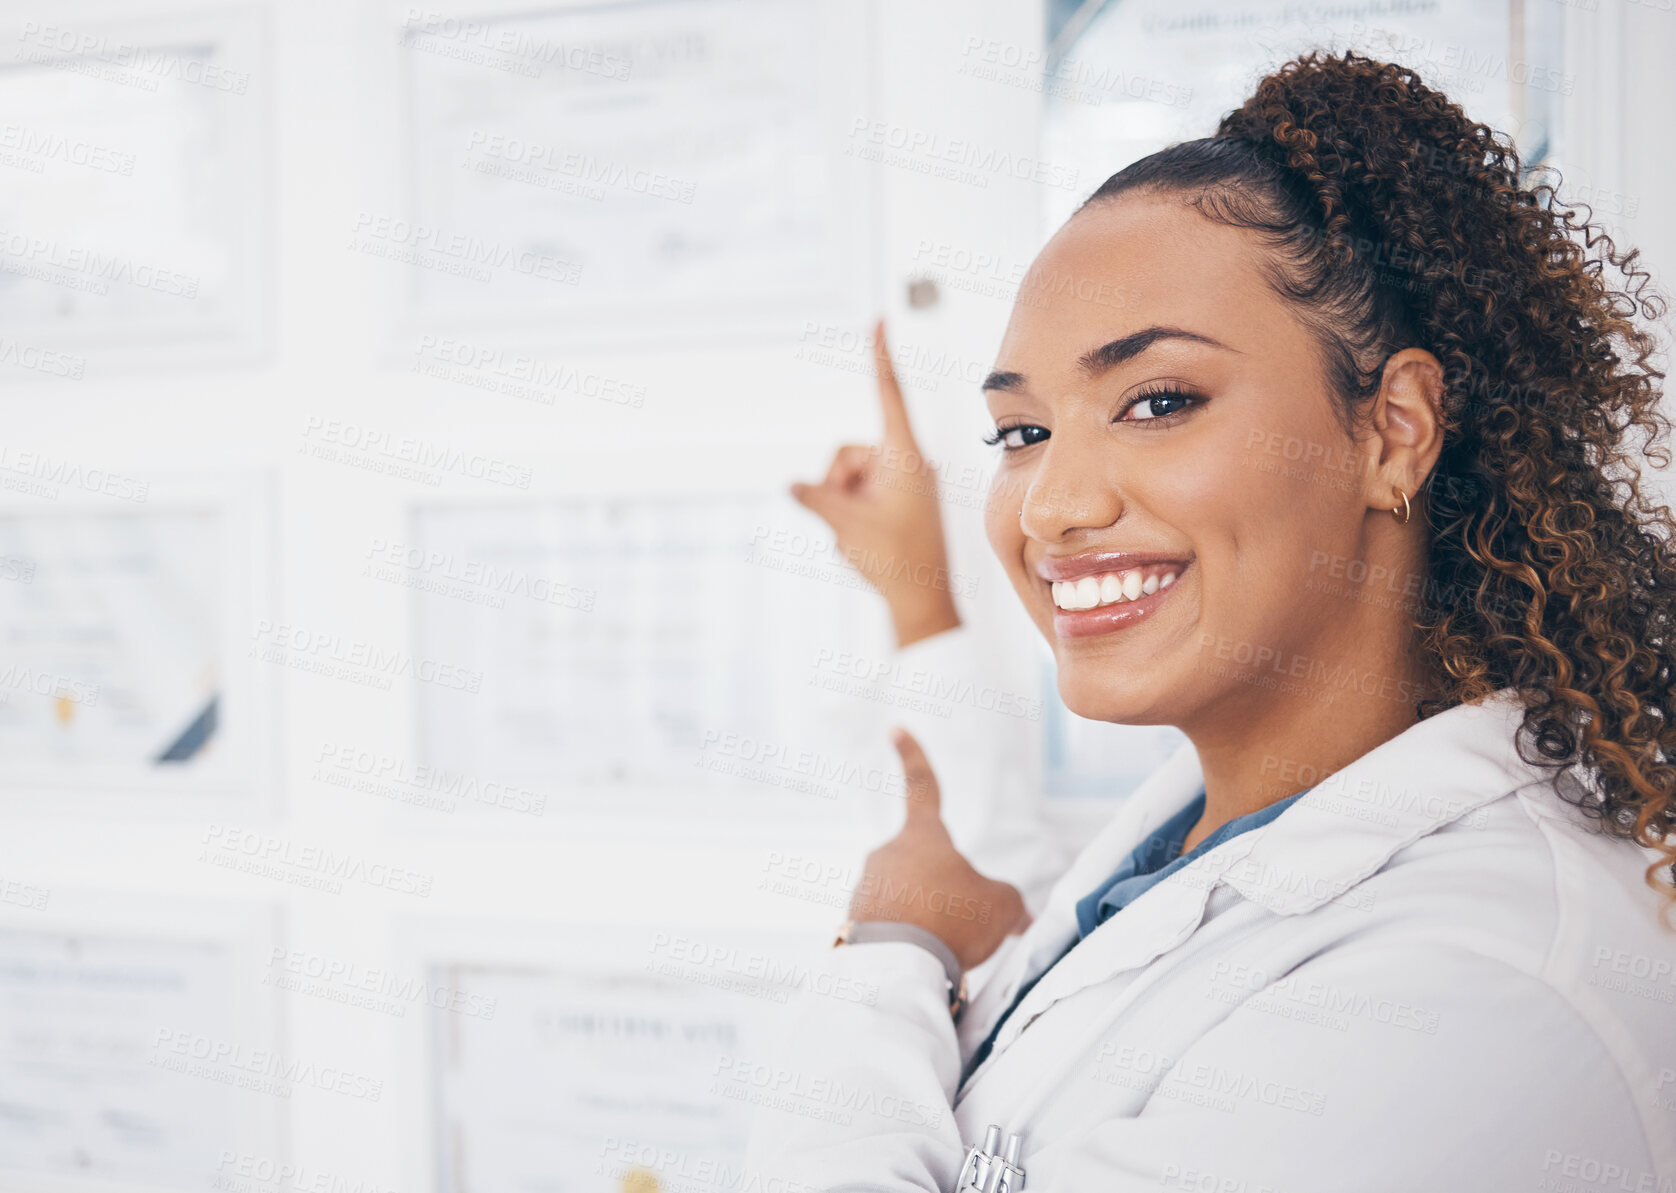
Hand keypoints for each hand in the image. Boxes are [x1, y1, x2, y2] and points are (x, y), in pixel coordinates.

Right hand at [789, 319, 960, 647]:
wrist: (922, 600)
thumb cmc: (892, 560)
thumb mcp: (843, 525)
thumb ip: (814, 497)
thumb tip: (793, 485)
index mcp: (905, 456)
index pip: (888, 395)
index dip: (880, 356)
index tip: (879, 319)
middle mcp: (907, 461)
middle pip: (848, 452)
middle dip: (838, 484)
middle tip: (853, 523)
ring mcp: (903, 480)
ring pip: (848, 474)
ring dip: (844, 502)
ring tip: (863, 534)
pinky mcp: (899, 497)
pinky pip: (860, 491)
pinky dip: (852, 512)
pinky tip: (865, 539)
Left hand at [849, 727, 1031, 969]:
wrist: (897, 967)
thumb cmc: (952, 921)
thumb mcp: (1001, 907)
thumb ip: (1009, 903)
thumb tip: (1020, 918)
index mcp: (922, 836)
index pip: (923, 786)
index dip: (913, 756)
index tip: (895, 727)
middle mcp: (887, 854)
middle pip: (924, 866)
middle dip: (946, 893)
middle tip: (965, 927)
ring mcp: (866, 887)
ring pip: (907, 900)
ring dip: (927, 921)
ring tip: (941, 951)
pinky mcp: (853, 923)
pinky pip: (889, 928)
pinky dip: (907, 943)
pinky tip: (920, 964)